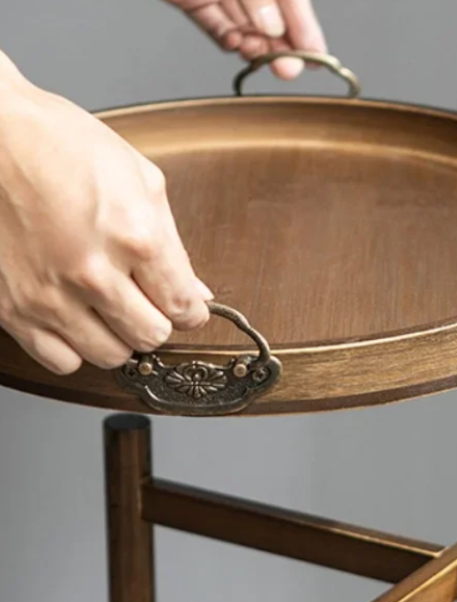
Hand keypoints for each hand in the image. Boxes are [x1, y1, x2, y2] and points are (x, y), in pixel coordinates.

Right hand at [0, 73, 211, 374]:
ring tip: (112, 309)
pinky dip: (76, 348)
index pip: (183, 307)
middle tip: (147, 302)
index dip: (192, 311)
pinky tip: (77, 319)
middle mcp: (92, 273)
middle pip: (152, 336)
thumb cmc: (58, 144)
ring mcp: (49, 295)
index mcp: (134, 236)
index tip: (187, 307)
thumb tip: (197, 292)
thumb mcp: (139, 179)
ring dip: (120, 337)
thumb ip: (174, 243)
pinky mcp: (12, 309)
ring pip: (112, 355)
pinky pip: (62, 361)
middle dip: (158, 321)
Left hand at [168, 0, 326, 79]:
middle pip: (269, 12)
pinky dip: (226, 38)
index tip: (318, 56)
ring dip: (256, 45)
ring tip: (262, 59)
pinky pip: (214, 23)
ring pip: (244, 22)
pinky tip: (237, 48)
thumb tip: (272, 25)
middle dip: (281, 43)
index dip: (305, 27)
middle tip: (289, 69)